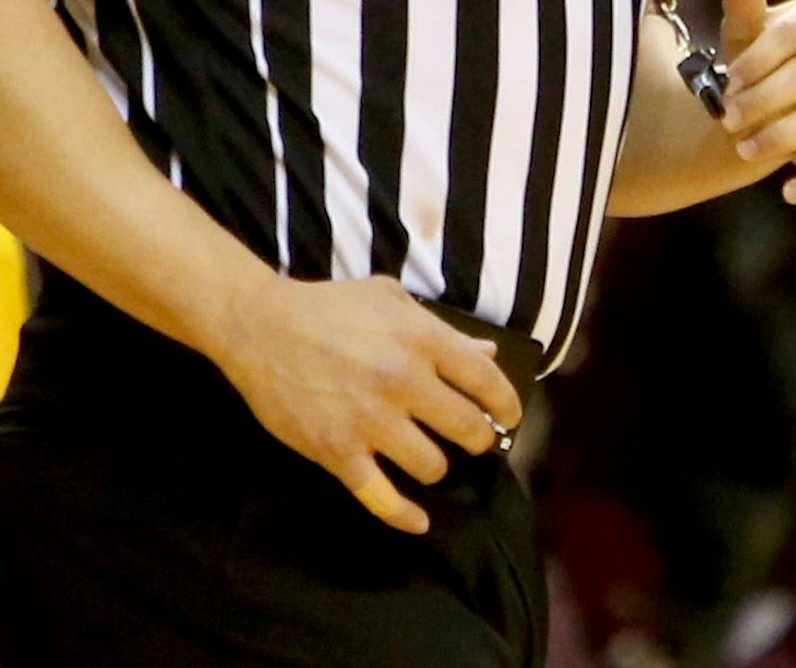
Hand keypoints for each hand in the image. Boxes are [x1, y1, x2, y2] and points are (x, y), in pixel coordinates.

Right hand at [212, 272, 521, 534]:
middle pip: (466, 428)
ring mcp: (369, 421)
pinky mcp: (336, 451)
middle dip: (479, 439)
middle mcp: (403, 382)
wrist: (260, 328)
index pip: (486, 379)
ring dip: (439, 466)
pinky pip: (379, 496)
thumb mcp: (392, 300)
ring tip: (434, 459)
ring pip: (431, 465)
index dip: (507, 403)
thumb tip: (488, 353)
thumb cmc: (330, 307)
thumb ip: (443, 329)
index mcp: (422, 340)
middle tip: (476, 441)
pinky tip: (419, 521)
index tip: (510, 416)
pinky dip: (402, 515)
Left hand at [716, 0, 795, 204]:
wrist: (769, 107)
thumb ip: (741, 1)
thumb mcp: (742, 35)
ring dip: (785, 135)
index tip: (728, 83)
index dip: (758, 59)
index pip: (795, 31)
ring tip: (745, 148)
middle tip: (727, 120)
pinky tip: (789, 193)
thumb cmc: (756, 63)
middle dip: (765, 100)